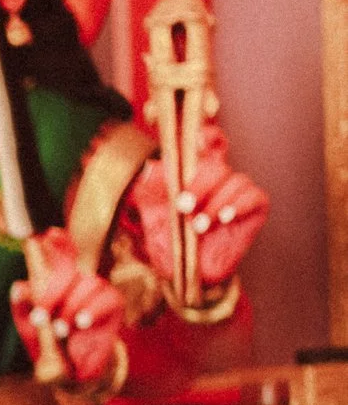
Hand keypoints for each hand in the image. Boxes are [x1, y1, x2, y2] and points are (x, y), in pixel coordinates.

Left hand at [9, 228, 124, 384]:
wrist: (72, 372)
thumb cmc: (48, 344)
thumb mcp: (30, 329)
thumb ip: (22, 308)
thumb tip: (18, 286)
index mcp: (57, 283)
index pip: (60, 256)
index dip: (57, 242)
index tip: (47, 234)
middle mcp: (79, 282)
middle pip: (71, 269)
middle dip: (52, 292)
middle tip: (40, 318)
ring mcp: (98, 292)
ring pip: (89, 284)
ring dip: (71, 307)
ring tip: (61, 329)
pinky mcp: (114, 307)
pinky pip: (107, 299)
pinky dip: (91, 310)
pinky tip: (81, 323)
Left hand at [131, 129, 266, 292]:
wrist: (182, 268)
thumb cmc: (167, 234)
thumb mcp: (151, 210)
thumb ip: (149, 186)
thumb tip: (151, 166)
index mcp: (196, 171)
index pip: (209, 143)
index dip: (208, 135)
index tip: (199, 139)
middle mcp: (220, 178)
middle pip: (217, 166)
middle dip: (199, 185)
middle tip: (183, 206)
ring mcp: (239, 192)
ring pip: (236, 182)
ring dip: (214, 203)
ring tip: (199, 225)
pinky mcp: (255, 209)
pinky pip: (254, 198)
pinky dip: (238, 206)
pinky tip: (224, 218)